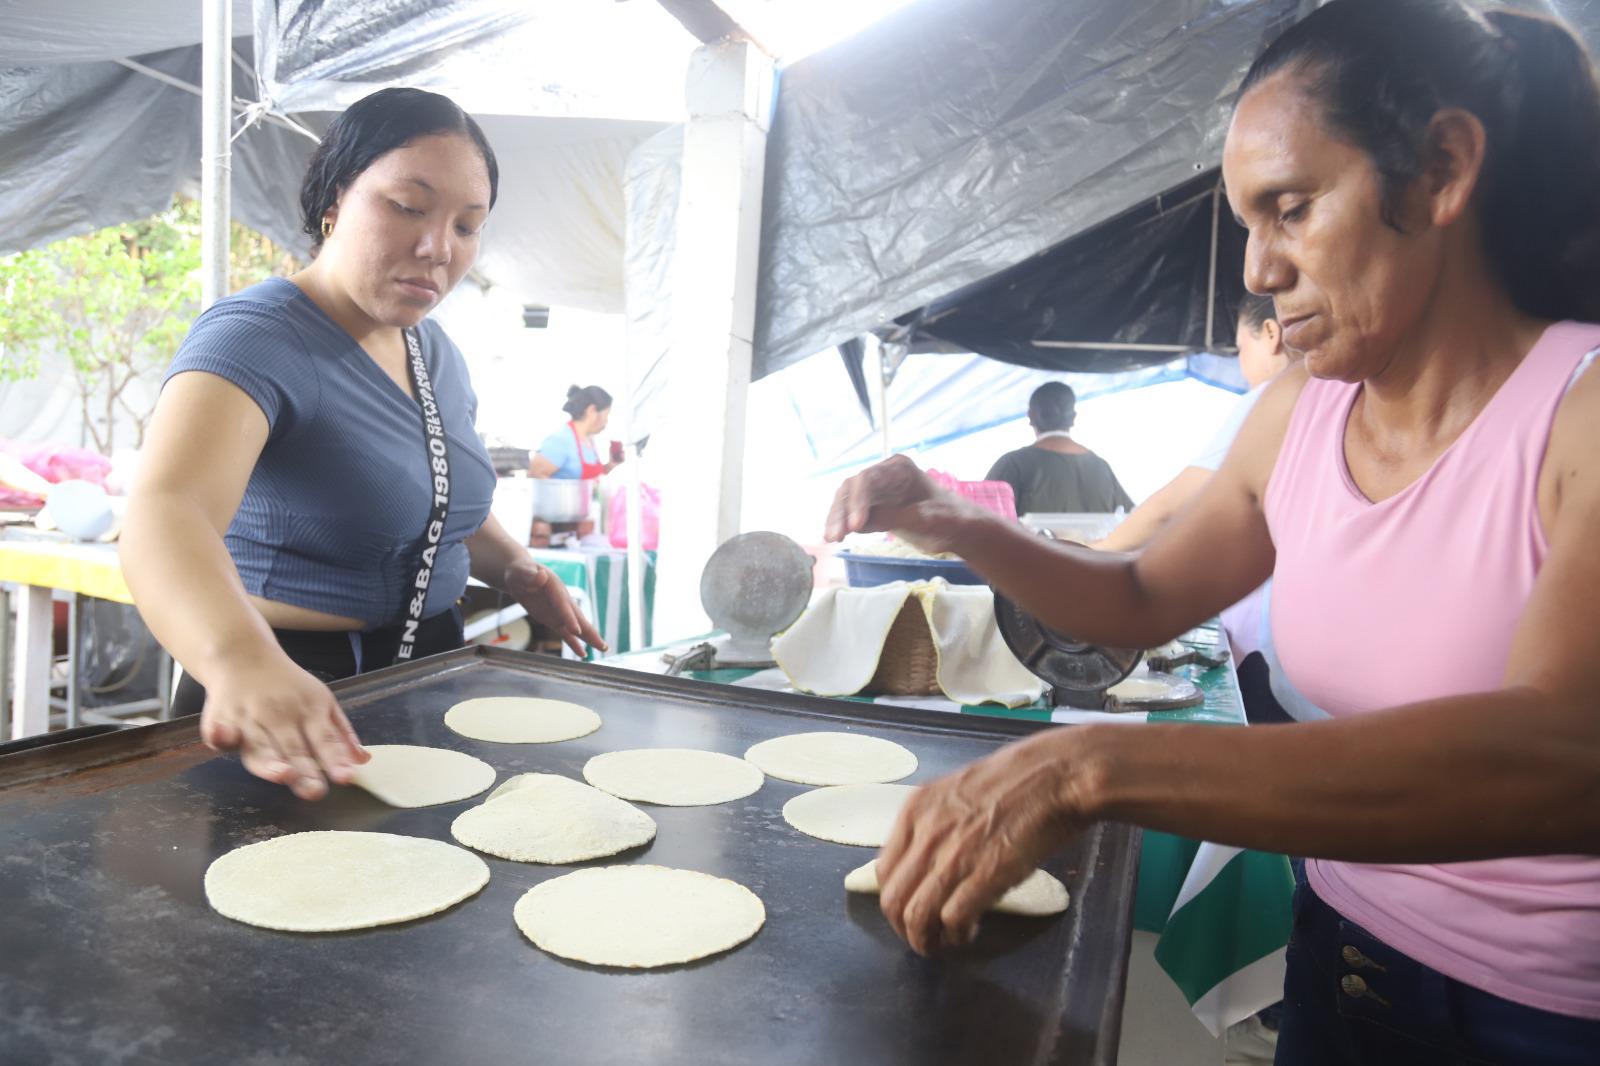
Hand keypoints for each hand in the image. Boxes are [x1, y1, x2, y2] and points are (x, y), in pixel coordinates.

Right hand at [199, 655, 366, 800]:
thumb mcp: (321, 701)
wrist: (244, 656)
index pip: (325, 738)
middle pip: (293, 748)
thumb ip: (340, 734)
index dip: (335, 758)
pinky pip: (219, 732)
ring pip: (259, 746)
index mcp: (309, 710)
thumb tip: (363, 761)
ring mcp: (249, 717)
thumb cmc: (288, 687)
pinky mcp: (220, 719)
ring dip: (269, 761)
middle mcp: (280, 714)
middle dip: (305, 770)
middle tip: (316, 791)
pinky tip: (225, 739)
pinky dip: (221, 735)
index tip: (346, 777)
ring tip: (283, 774)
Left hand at [505, 561, 607, 657]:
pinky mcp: (554, 620)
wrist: (521, 575)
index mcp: (556, 588)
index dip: (570, 618)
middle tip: (602, 645)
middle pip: (578, 618)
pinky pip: (566, 634)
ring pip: (577, 627)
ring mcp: (560, 612)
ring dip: (590, 638)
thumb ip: (530, 575)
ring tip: (604, 649)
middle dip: (590, 632)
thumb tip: (540, 575)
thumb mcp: (522, 572)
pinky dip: (574, 643)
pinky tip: (583, 654)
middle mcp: (563, 601)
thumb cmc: (520, 572)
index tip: (577, 632)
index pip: (563, 605)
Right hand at [823, 455, 967, 552]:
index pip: (869, 480)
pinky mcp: (873, 508)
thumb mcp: (925, 519)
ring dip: (837, 519)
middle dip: (842, 512)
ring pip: (847, 501)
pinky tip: (833, 537)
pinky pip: (851, 514)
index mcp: (898, 468)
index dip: (858, 502)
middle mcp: (882, 475)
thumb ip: (893, 518)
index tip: (854, 526)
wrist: (959, 529)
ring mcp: (876, 491)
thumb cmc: (949, 519)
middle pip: (852, 489)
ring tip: (831, 539)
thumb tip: (857, 524)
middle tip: (835, 536)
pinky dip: (842, 524)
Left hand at [876, 728, 1094, 954]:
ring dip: (927, 940)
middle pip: (893, 900)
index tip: (909, 912)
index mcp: (915, 810)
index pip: (884, 871)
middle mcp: (926, 833)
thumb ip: (934, 825)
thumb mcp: (956, 792)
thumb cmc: (1014, 781)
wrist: (1055, 775)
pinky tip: (969, 933)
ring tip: (943, 944)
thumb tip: (927, 862)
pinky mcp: (985, 875)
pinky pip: (953, 918)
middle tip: (924, 938)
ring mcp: (954, 855)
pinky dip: (957, 935)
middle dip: (905, 928)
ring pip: (917, 915)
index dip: (895, 901)